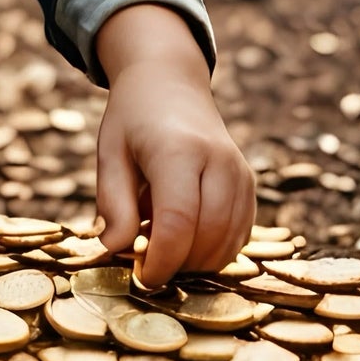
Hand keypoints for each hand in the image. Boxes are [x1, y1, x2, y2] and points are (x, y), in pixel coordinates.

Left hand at [91, 2, 254, 285]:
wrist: (170, 83)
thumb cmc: (133, 119)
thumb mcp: (110, 153)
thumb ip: (113, 203)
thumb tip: (117, 250)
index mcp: (178, 150)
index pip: (178, 221)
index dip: (161, 260)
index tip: (142, 277)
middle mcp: (218, 161)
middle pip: (208, 237)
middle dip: (177, 264)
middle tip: (146, 260)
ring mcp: (240, 173)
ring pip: (229, 243)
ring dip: (196, 260)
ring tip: (162, 239)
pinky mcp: (249, 184)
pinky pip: (240, 236)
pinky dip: (214, 249)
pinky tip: (184, 234)